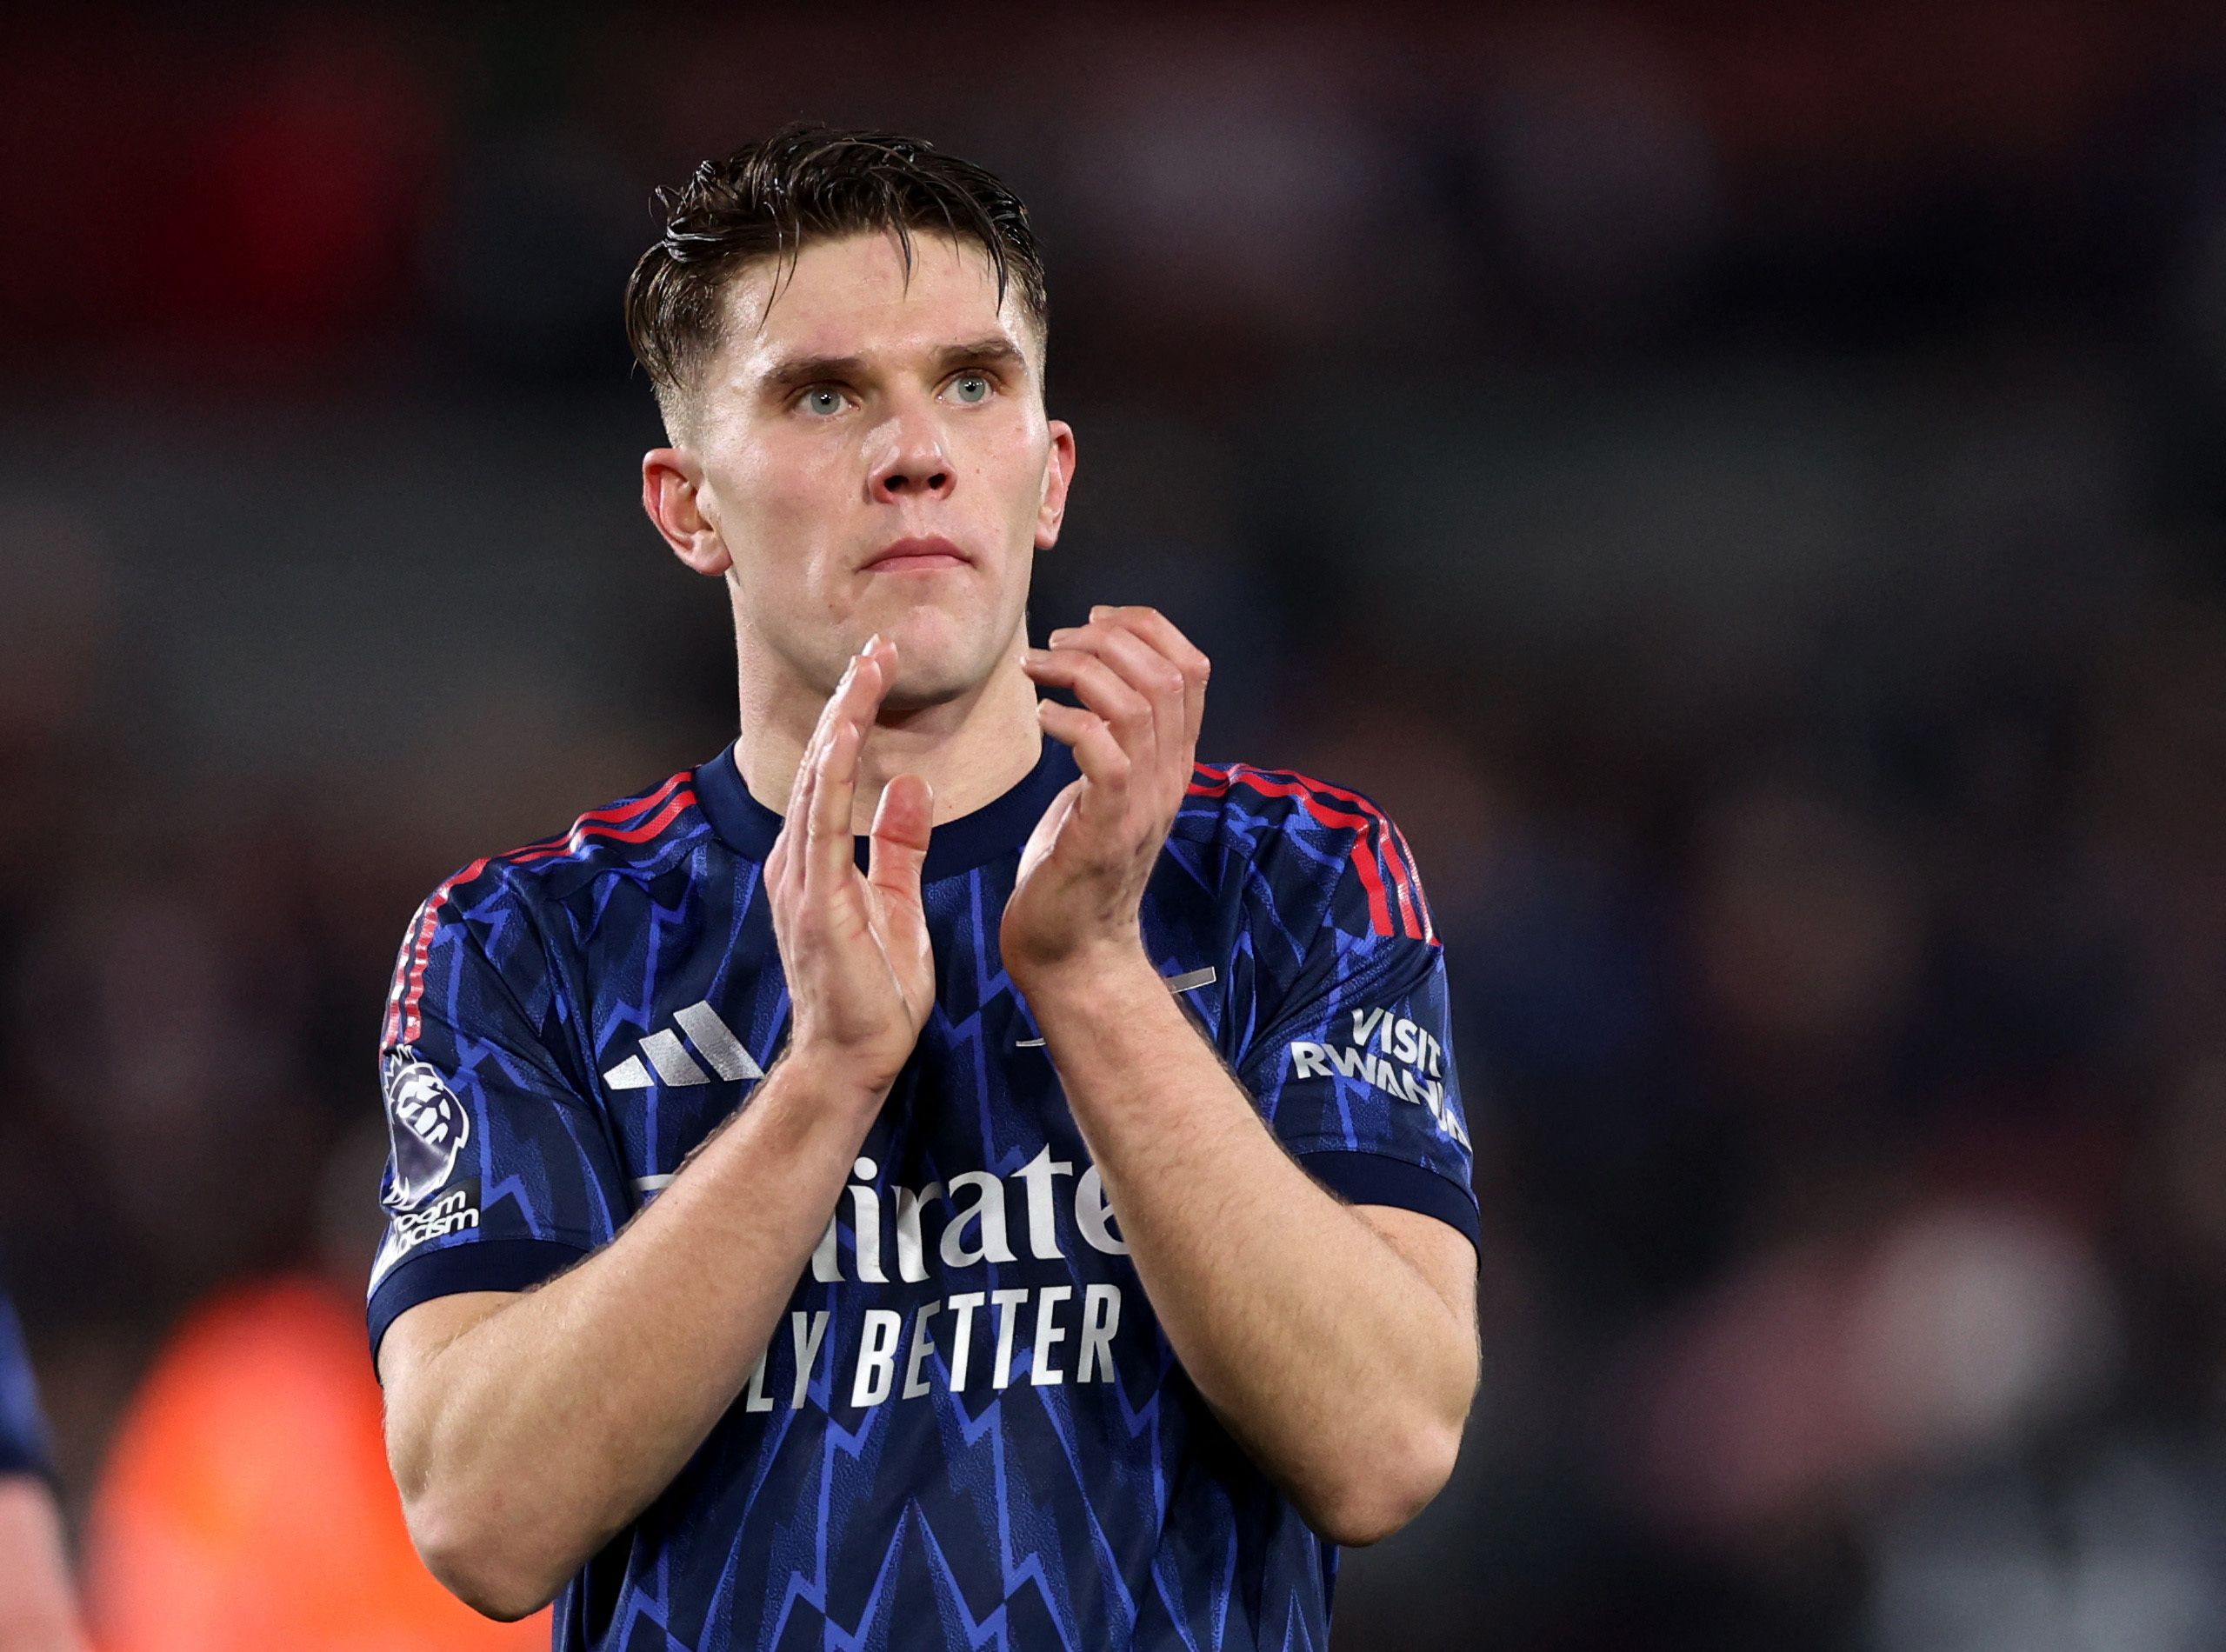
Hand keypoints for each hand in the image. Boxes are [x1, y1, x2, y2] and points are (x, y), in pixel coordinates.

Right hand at [764, 635, 934, 1099]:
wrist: (852, 1061)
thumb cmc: (873, 993)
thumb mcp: (897, 902)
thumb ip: (897, 844)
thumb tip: (908, 785)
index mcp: (817, 859)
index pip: (836, 770)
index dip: (856, 715)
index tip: (881, 667)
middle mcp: (798, 860)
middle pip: (821, 763)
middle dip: (849, 701)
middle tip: (877, 645)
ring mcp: (799, 880)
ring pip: (818, 782)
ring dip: (842, 723)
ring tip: (867, 670)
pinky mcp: (813, 903)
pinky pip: (821, 829)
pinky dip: (830, 779)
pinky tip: (845, 739)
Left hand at [1005, 606, 1209, 984]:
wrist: (1074, 954)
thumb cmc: (1072, 871)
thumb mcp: (1102, 793)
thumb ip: (1109, 742)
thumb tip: (1085, 687)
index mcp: (1174, 762)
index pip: (1191, 667)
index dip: (1145, 627)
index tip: (1091, 622)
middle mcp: (1170, 778)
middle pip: (1166, 675)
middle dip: (1106, 640)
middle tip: (1052, 646)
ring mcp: (1144, 805)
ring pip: (1138, 704)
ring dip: (1081, 671)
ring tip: (1038, 670)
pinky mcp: (1107, 831)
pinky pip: (1106, 755)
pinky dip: (1071, 722)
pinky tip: (1040, 720)